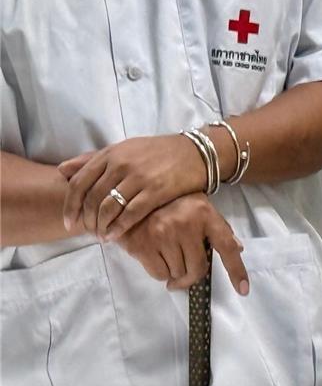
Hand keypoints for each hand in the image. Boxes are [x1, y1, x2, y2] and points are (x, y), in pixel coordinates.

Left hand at [59, 134, 207, 239]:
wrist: (195, 152)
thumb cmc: (158, 152)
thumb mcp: (123, 149)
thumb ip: (92, 159)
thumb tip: (62, 171)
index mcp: (110, 154)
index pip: (79, 182)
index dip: (70, 205)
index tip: (69, 222)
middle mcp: (121, 164)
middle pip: (92, 198)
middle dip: (87, 220)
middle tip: (88, 233)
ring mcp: (139, 178)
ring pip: (109, 207)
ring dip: (101, 225)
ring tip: (102, 236)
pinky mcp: (157, 190)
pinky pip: (131, 213)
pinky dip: (119, 227)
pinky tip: (115, 235)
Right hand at [114, 193, 248, 294]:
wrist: (129, 195)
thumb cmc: (170, 202)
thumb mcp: (198, 206)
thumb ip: (217, 227)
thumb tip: (238, 248)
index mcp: (205, 214)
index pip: (227, 247)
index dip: (236, 271)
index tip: (243, 290)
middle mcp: (186, 224)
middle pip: (198, 268)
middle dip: (192, 276)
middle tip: (185, 275)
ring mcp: (163, 234)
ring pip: (178, 273)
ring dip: (174, 272)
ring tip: (167, 257)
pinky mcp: (143, 245)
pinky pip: (159, 274)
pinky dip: (160, 273)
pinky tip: (156, 259)